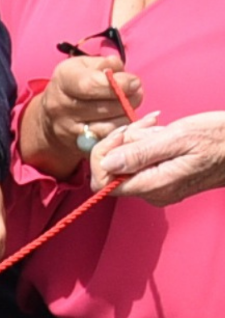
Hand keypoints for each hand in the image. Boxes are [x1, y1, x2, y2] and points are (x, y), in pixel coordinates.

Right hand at [19, 55, 143, 177]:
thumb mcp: (85, 67)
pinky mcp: (80, 146)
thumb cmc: (75, 85)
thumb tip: (120, 70)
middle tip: (137, 92)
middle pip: (106, 106)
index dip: (119, 84)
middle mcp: (61, 106)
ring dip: (128, 116)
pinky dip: (124, 132)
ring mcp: (69, 129)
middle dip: (129, 99)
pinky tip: (127, 122)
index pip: (91, 85)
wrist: (53, 117)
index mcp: (62, 80)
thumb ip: (105, 65)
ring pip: (112, 126)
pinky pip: (111, 140)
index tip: (134, 81)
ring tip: (131, 106)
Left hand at [91, 111, 224, 206]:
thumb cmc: (219, 139)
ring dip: (138, 138)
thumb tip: (107, 164)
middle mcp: (153, 192)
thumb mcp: (177, 139)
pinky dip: (148, 142)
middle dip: (123, 141)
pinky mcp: (165, 179)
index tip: (122, 134)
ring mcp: (160, 187)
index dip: (103, 155)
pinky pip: (143, 160)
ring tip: (160, 128)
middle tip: (146, 125)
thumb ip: (140, 153)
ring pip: (128, 161)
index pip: (103, 182)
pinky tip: (163, 132)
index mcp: (154, 186)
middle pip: (114, 169)